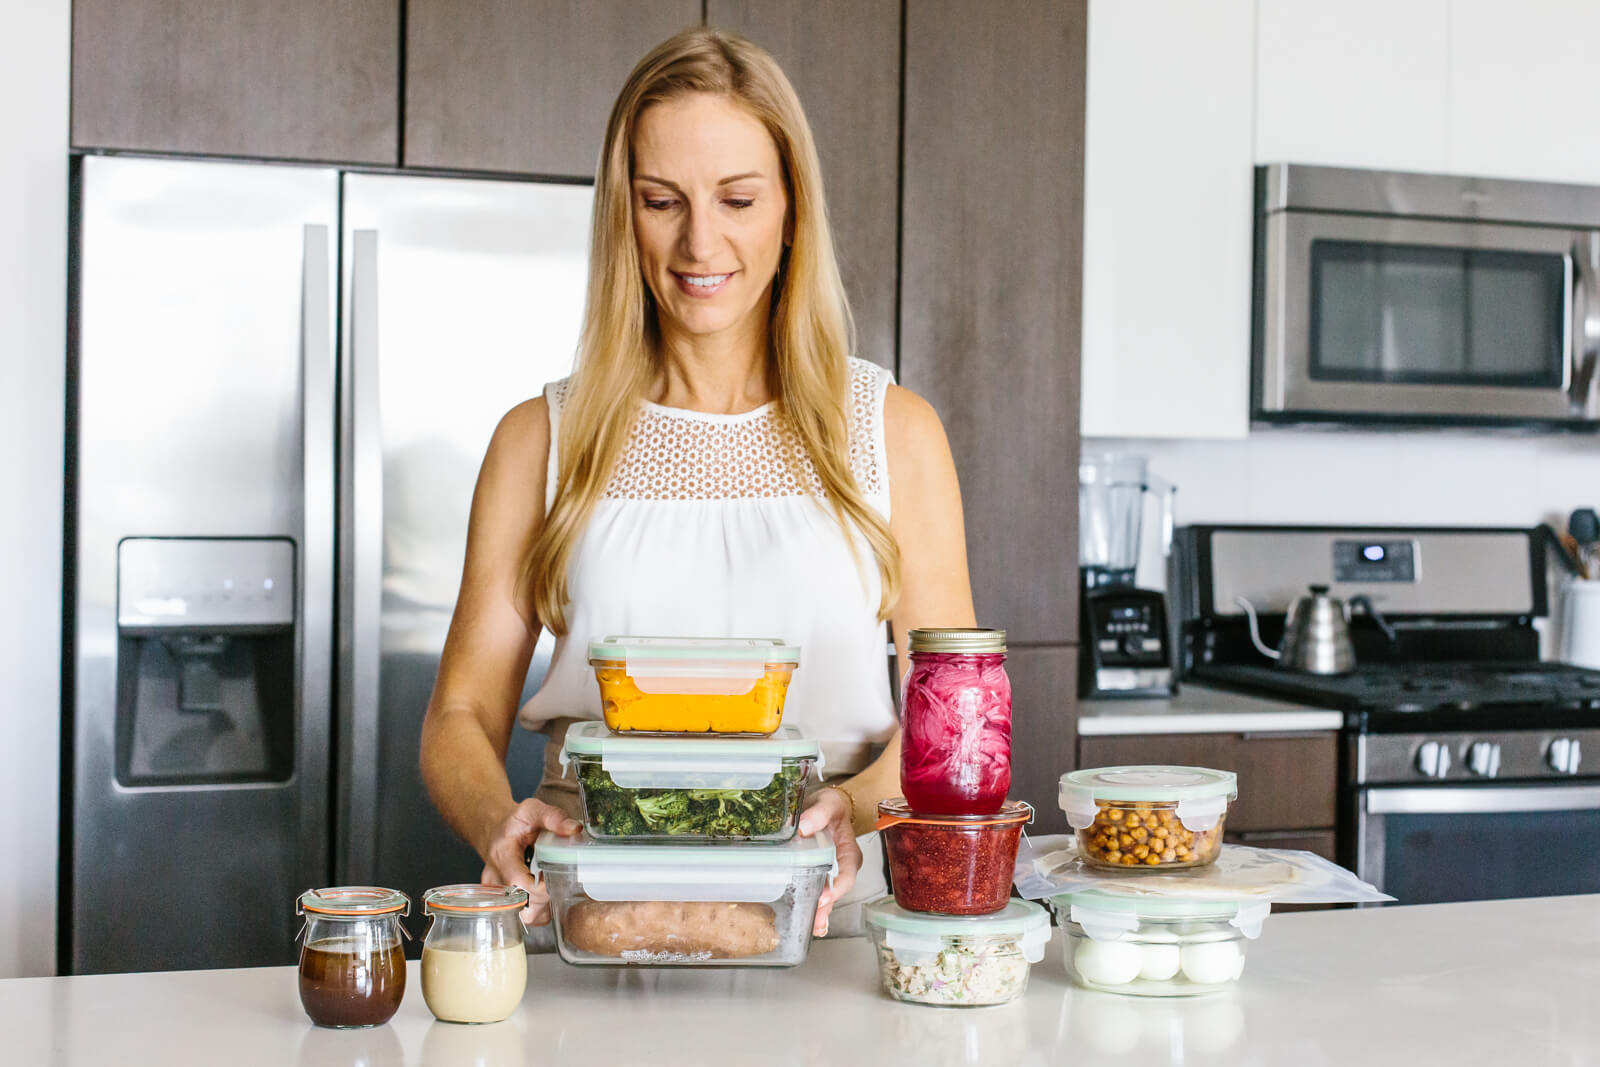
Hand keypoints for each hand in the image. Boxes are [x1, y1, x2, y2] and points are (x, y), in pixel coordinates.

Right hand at [480, 798, 582, 925]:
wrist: (495, 831)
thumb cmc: (515, 823)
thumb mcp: (532, 810)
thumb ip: (553, 817)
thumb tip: (574, 829)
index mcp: (501, 855)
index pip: (519, 883)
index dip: (542, 888)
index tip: (557, 879)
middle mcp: (494, 878)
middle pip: (523, 905)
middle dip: (547, 898)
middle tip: (558, 881)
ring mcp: (496, 894)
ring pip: (524, 916)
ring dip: (544, 906)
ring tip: (550, 886)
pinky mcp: (502, 903)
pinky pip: (524, 917)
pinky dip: (540, 910)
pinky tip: (545, 893)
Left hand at [797, 787, 861, 936]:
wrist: (825, 807)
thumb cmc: (830, 806)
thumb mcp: (828, 804)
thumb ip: (819, 813)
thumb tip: (805, 826)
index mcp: (848, 851)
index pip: (847, 872)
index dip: (837, 887)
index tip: (825, 896)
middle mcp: (841, 866)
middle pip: (837, 891)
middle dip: (827, 907)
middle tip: (815, 922)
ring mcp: (830, 873)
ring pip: (828, 896)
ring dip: (820, 913)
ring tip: (812, 928)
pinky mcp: (818, 875)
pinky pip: (817, 893)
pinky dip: (813, 908)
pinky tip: (805, 921)